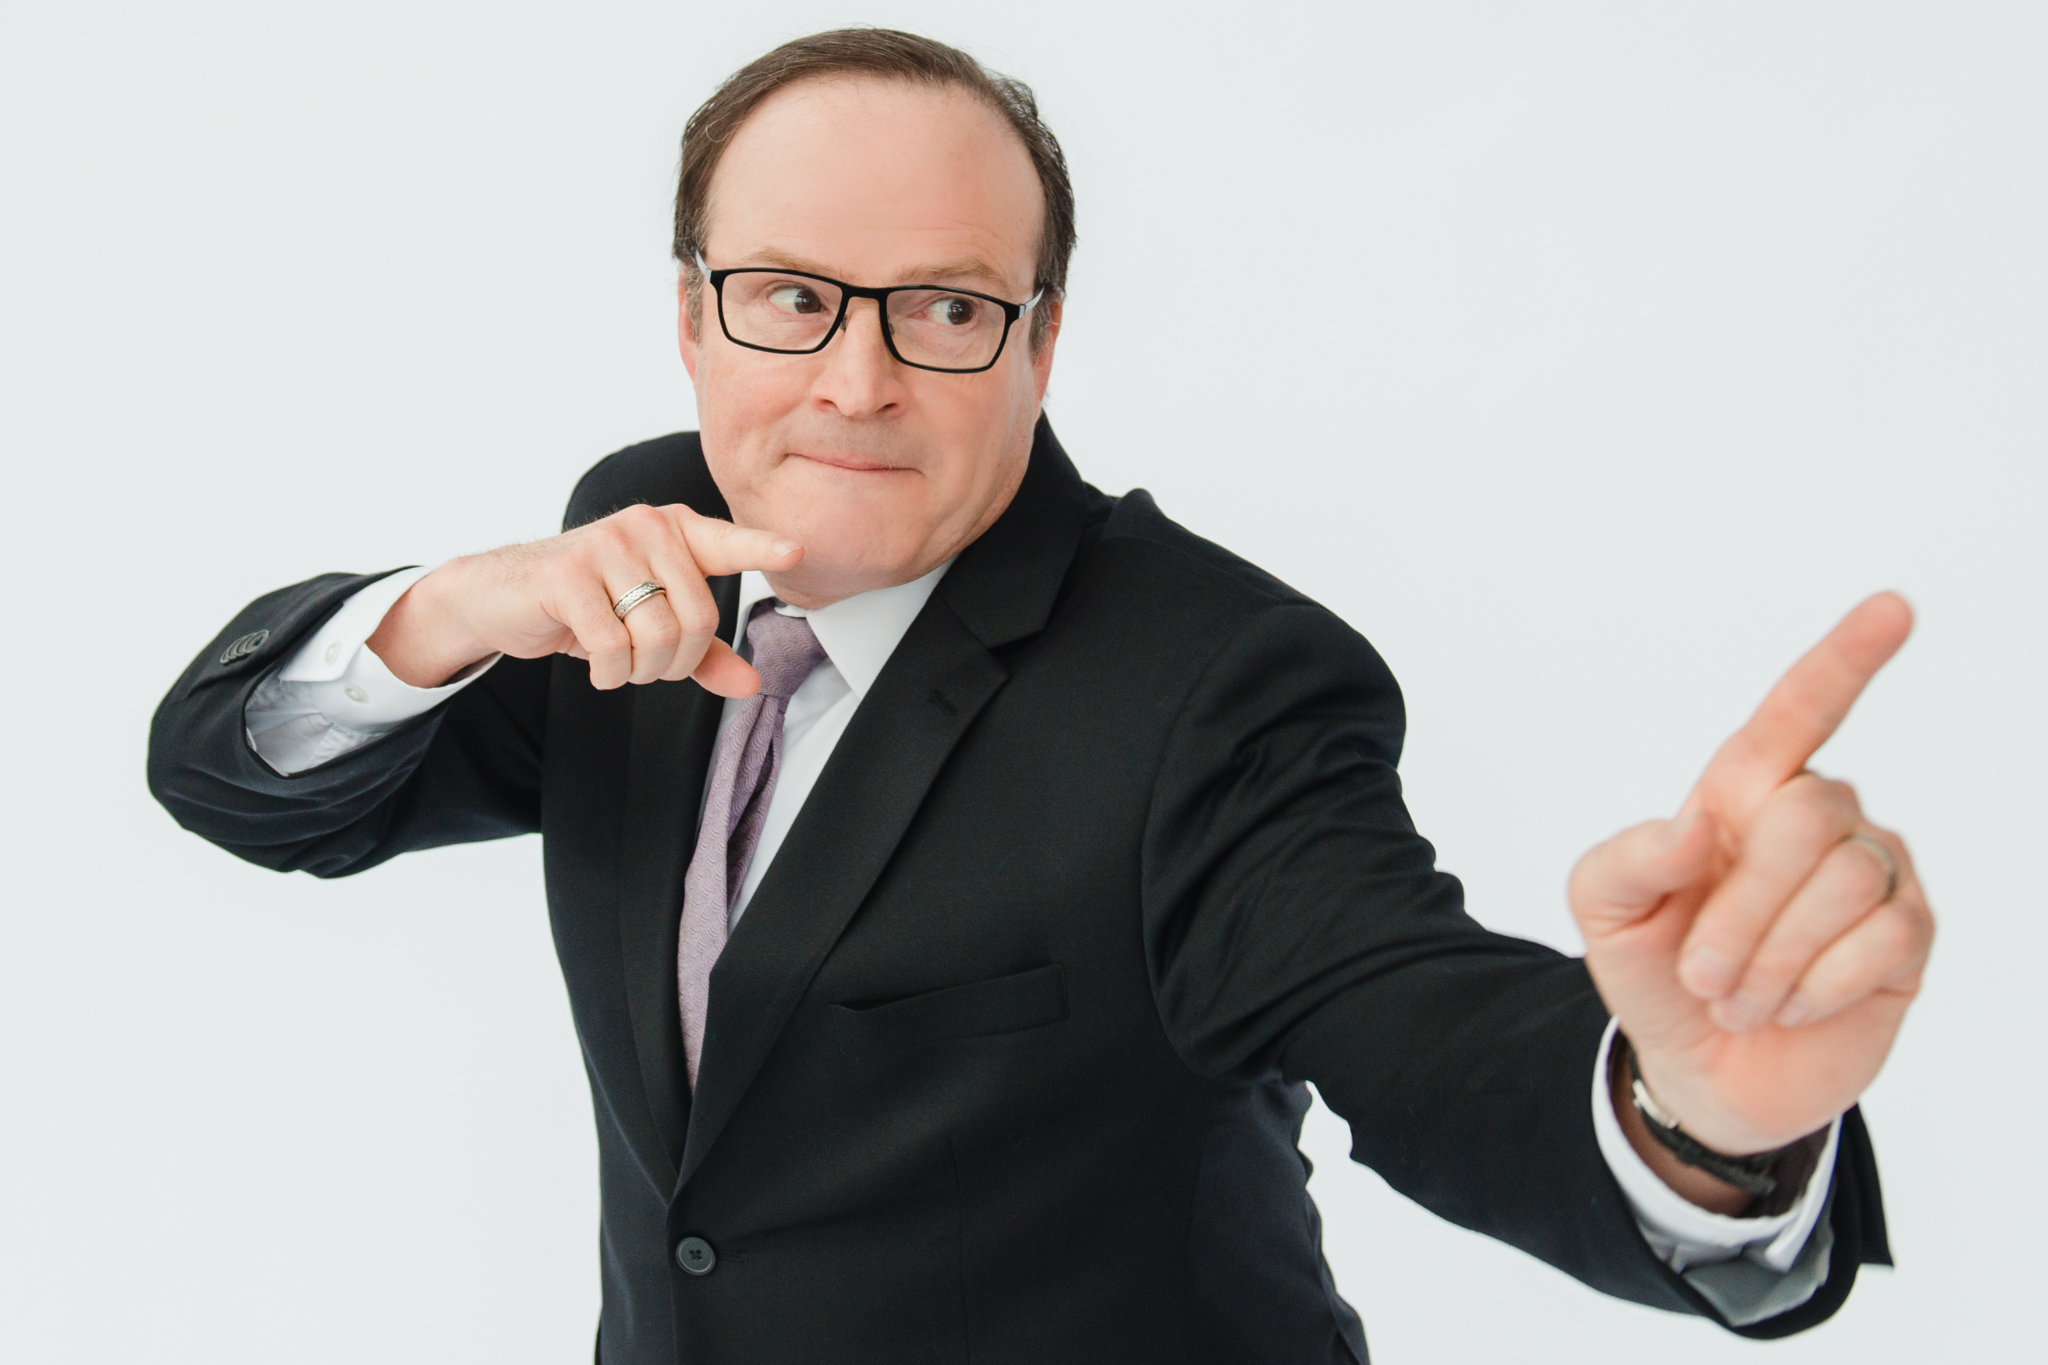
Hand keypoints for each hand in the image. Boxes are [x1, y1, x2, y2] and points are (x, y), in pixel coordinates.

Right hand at [366, 504, 802, 693]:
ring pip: (657, 636)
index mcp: (674, 531)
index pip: (727, 541)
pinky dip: (608, 674)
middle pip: (697, 618)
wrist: (500, 597)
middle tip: (644, 662)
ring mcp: (605, 546)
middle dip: (675, 662)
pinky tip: (593, 664)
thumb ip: (702, 653)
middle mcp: (645, 527)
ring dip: (640, 671)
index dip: (761, 546)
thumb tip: (752, 685)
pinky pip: (613, 646)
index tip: (797, 549)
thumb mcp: (648, 627)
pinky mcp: (567, 575)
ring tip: (618, 661)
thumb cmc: (586, 605)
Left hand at [1570, 593, 1934, 1176]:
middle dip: (1742, 910)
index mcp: (1744, 794)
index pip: (1800, 711)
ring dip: (1773, 959)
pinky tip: (1793, 1006)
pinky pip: (1882, 939)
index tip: (1893, 607)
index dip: (1845, 659)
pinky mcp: (1908, 938)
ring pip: (1844, 882)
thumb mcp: (1604, 912)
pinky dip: (1817, 985)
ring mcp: (1874, 873)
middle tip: (1703, 973)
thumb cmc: (1655, 968)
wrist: (1698, 1069)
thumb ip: (1625, 859)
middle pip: (1805, 816)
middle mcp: (1821, 819)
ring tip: (1742, 996)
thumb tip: (1692, 827)